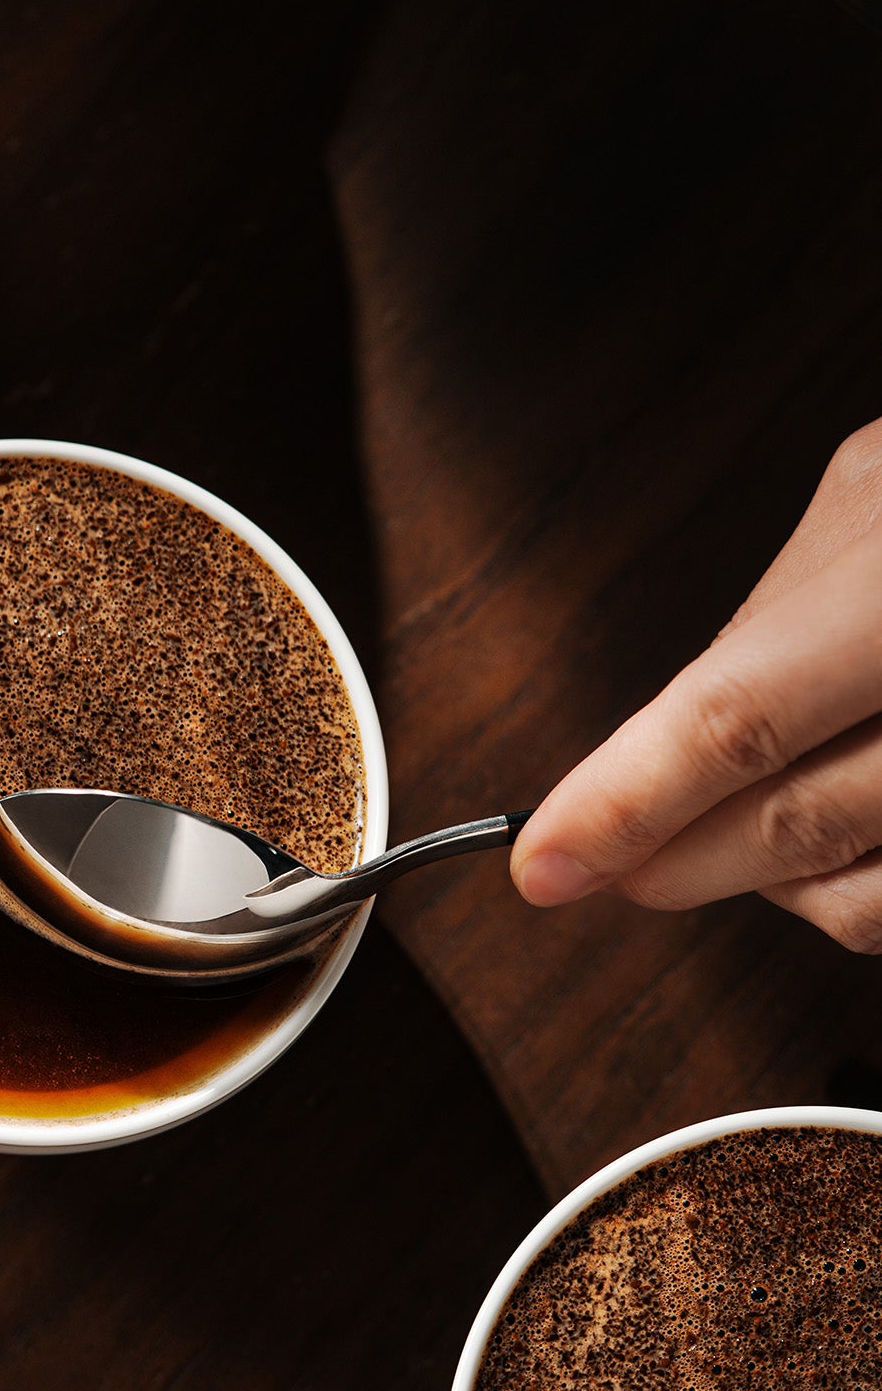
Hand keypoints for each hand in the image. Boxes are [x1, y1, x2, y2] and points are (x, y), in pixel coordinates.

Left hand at [511, 418, 881, 950]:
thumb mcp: (875, 495)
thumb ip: (777, 612)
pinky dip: (857, 887)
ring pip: (864, 896)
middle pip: (797, 821)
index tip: (542, 862)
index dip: (627, 801)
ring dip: (772, 885)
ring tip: (725, 836)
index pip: (735, 716)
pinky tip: (839, 837)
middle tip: (598, 866)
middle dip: (675, 859)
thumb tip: (666, 732)